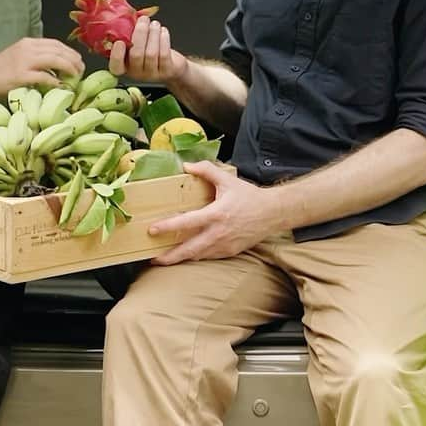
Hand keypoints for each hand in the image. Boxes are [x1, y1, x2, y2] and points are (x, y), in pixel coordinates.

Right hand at [0, 37, 84, 93]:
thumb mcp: (18, 56)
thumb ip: (35, 57)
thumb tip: (55, 65)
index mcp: (28, 42)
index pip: (55, 43)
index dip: (69, 51)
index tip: (78, 60)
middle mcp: (28, 49)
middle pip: (59, 50)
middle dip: (74, 60)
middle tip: (81, 69)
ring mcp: (24, 62)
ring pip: (55, 60)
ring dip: (69, 68)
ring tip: (76, 76)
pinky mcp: (21, 76)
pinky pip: (45, 76)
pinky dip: (56, 81)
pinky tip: (61, 85)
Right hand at [109, 17, 186, 83]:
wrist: (171, 66)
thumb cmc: (150, 51)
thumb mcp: (137, 44)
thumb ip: (129, 34)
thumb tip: (126, 17)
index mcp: (125, 66)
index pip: (116, 67)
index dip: (116, 55)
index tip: (119, 42)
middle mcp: (137, 73)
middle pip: (136, 55)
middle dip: (140, 34)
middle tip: (143, 20)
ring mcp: (152, 74)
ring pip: (151, 53)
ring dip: (153, 34)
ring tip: (155, 23)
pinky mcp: (167, 71)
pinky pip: (164, 54)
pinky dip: (163, 39)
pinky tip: (163, 31)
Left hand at [149, 161, 278, 263]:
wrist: (273, 213)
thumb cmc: (250, 197)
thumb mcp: (228, 180)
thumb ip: (206, 170)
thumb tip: (186, 165)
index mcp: (217, 214)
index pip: (187, 222)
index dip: (168, 227)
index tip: (152, 230)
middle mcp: (219, 233)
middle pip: (190, 249)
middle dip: (170, 257)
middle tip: (154, 259)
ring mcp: (225, 245)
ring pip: (198, 256)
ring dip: (181, 259)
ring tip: (165, 259)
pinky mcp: (230, 252)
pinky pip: (209, 257)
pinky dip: (196, 256)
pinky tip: (186, 255)